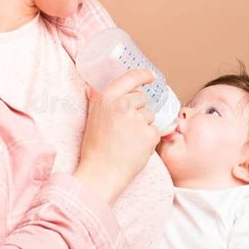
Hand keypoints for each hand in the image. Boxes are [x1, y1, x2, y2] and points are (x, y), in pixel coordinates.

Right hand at [74, 69, 159, 203]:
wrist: (101, 173)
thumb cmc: (95, 147)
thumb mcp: (92, 117)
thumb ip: (97, 100)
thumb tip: (92, 87)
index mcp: (107, 98)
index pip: (131, 78)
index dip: (143, 75)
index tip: (150, 77)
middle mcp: (123, 105)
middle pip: (142, 99)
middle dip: (138, 110)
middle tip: (125, 129)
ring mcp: (138, 119)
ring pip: (150, 115)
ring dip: (143, 125)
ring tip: (128, 140)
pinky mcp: (150, 134)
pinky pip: (155, 131)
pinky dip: (149, 139)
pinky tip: (136, 148)